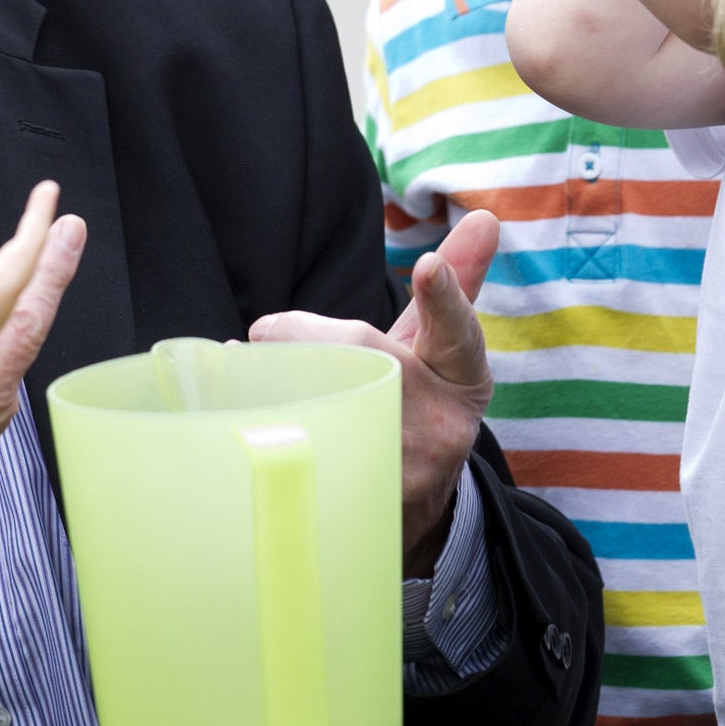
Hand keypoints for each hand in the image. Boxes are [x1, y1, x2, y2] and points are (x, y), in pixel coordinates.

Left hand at [250, 210, 499, 574]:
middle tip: (266, 333)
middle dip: (305, 336)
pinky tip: (239, 412)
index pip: (458, 334)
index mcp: (463, 379)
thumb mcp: (439, 350)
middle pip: (363, 354)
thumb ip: (454, 285)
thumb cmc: (417, 402)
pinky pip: (297, 448)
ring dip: (270, 377)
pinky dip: (258, 420)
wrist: (412, 508)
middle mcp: (441, 427)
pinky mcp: (356, 503)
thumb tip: (485, 217)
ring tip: (244, 368)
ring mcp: (401, 472)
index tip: (428, 264)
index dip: (443, 299)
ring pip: (324, 400)